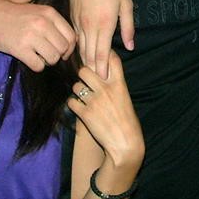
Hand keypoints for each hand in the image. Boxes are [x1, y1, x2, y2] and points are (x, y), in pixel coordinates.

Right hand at [0, 0, 75, 70]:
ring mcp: (31, 36)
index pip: (71, 36)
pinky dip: (36, 66)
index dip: (69, 48)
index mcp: (49, 13)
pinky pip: (38, 66)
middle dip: (57, 55)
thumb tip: (72, 43)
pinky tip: (28, 58)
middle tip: (46, 54)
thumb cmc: (13, 15)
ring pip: (53, 58)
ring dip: (46, 61)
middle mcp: (43, 23)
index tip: (62, 52)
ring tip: (37, 55)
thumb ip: (53, 24)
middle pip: (63, 49)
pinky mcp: (19, 48)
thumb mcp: (37, 12)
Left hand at [68, 52, 143, 168]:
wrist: (125, 144)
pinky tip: (79, 109)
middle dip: (83, 75)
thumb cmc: (127, 122)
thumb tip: (101, 73)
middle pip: (85, 69)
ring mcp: (95, 101)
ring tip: (83, 98)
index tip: (98, 57)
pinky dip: (73, 105)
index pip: (111, 59)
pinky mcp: (85, 114)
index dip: (103, 54)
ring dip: (77, 91)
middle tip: (85, 82)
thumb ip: (114, 84)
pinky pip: (71, 102)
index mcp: (119, 84)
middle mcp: (106, 89)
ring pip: (76, 86)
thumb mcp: (125, 98)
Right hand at [69, 0, 134, 77]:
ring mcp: (78, 22)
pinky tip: (81, 54)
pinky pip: (74, 38)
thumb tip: (130, 46)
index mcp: (105, 24)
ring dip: (84, 60)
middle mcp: (89, 26)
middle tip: (96, 82)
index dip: (102, 68)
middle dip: (93, 69)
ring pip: (80, 48)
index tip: (104, 80)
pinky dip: (77, 48)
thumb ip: (128, 27)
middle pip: (89, 54)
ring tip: (89, 72)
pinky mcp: (71, 17)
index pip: (101, 54)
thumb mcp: (125, 4)